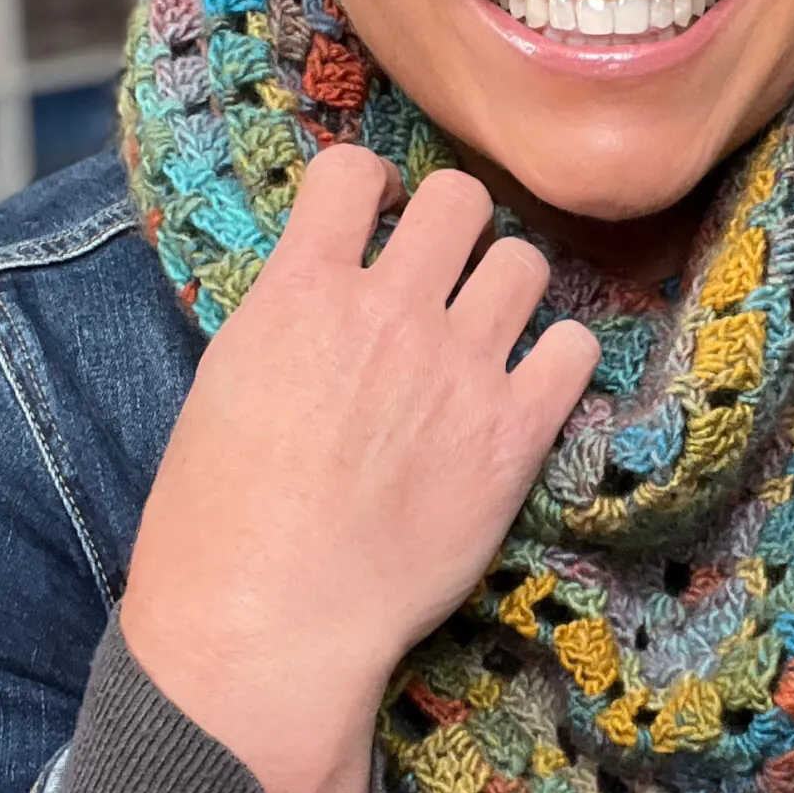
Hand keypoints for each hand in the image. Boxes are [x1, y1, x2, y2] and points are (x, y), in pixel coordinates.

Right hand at [121, 147, 600, 792]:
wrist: (269, 623)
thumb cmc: (218, 525)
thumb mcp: (224, 387)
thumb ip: (285, 320)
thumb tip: (320, 293)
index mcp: (301, 291)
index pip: (352, 170)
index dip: (368, 186)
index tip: (374, 216)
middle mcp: (389, 311)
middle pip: (459, 198)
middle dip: (453, 224)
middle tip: (444, 271)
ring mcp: (460, 369)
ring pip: (526, 262)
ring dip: (508, 287)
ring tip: (488, 330)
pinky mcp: (514, 434)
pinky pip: (575, 350)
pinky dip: (559, 360)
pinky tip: (530, 387)